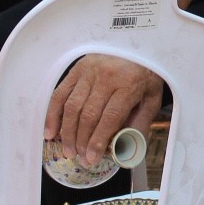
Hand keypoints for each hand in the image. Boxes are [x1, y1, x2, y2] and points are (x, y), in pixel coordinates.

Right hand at [46, 54, 165, 165]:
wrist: (139, 46)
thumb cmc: (146, 75)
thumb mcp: (152, 98)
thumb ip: (141, 122)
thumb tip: (127, 147)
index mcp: (129, 84)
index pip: (109, 117)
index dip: (98, 140)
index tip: (91, 157)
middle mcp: (106, 76)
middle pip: (88, 114)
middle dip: (82, 141)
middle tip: (80, 158)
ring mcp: (89, 71)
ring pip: (72, 106)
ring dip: (67, 132)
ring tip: (68, 150)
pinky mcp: (77, 69)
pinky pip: (60, 94)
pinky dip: (53, 114)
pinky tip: (51, 132)